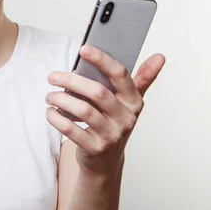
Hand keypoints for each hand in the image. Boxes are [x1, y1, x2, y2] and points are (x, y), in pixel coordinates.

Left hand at [45, 45, 165, 176]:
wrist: (106, 160)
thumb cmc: (114, 123)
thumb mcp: (129, 102)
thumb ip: (143, 78)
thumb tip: (160, 57)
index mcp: (134, 101)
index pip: (120, 75)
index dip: (102, 60)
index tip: (84, 49)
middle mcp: (126, 118)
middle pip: (98, 92)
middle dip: (71, 81)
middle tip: (53, 77)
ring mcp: (111, 135)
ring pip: (83, 110)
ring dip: (61, 99)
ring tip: (50, 96)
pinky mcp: (95, 148)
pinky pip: (71, 130)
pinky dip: (56, 118)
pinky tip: (50, 112)